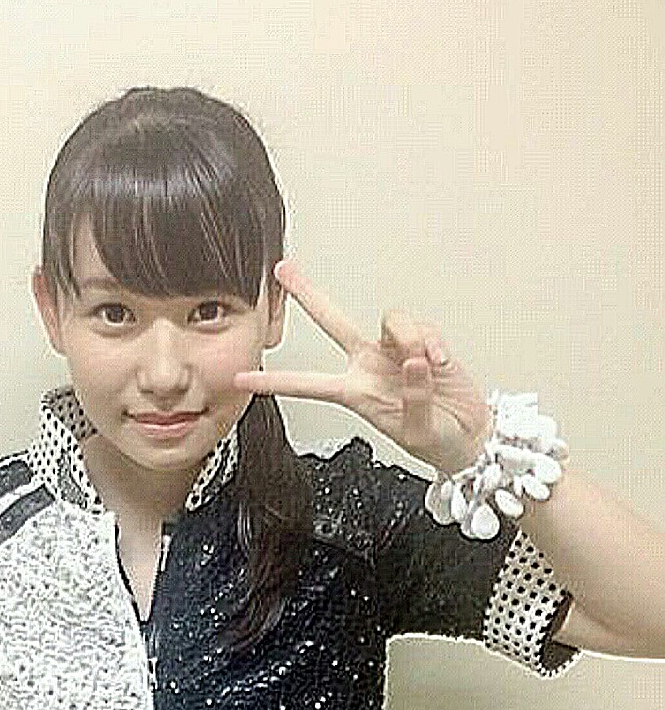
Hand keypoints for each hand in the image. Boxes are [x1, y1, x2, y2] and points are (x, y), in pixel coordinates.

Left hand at [234, 259, 493, 475]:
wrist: (469, 434)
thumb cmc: (436, 439)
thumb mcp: (417, 432)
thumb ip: (413, 399)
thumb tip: (414, 362)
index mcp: (354, 392)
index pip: (307, 385)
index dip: (274, 382)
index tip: (240, 380)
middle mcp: (368, 365)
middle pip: (333, 322)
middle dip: (308, 295)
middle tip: (283, 270)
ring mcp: (393, 351)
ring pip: (389, 321)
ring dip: (408, 339)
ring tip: (427, 366)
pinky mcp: (422, 341)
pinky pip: (420, 329)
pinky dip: (433, 343)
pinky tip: (442, 364)